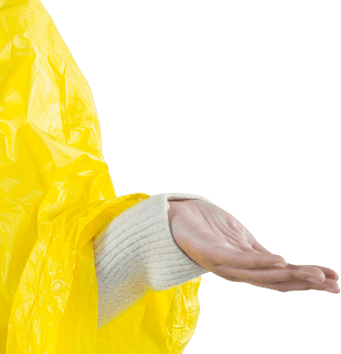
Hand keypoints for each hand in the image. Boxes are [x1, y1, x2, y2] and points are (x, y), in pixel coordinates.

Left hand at [168, 198, 339, 293]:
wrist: (174, 214)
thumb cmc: (207, 228)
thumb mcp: (241, 240)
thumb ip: (260, 254)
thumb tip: (286, 264)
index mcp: (246, 268)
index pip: (282, 279)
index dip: (308, 282)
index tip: (335, 281)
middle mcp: (236, 271)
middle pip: (277, 282)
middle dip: (306, 283)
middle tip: (333, 284)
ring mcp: (223, 264)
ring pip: (262, 274)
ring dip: (290, 274)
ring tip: (315, 274)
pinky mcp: (210, 253)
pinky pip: (239, 260)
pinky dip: (260, 262)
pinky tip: (280, 260)